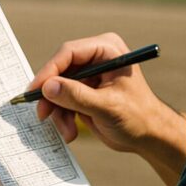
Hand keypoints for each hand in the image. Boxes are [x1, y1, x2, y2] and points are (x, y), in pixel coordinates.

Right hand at [27, 32, 185, 185]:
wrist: (149, 136)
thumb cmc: (138, 117)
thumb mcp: (107, 107)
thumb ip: (77, 96)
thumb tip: (48, 87)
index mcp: (107, 50)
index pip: (69, 52)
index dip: (50, 71)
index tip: (36, 90)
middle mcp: (96, 57)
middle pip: (59, 69)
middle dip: (52, 95)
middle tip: (43, 114)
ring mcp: (88, 74)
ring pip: (57, 87)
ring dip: (57, 111)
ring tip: (67, 131)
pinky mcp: (83, 90)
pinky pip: (62, 99)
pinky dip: (62, 116)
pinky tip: (70, 131)